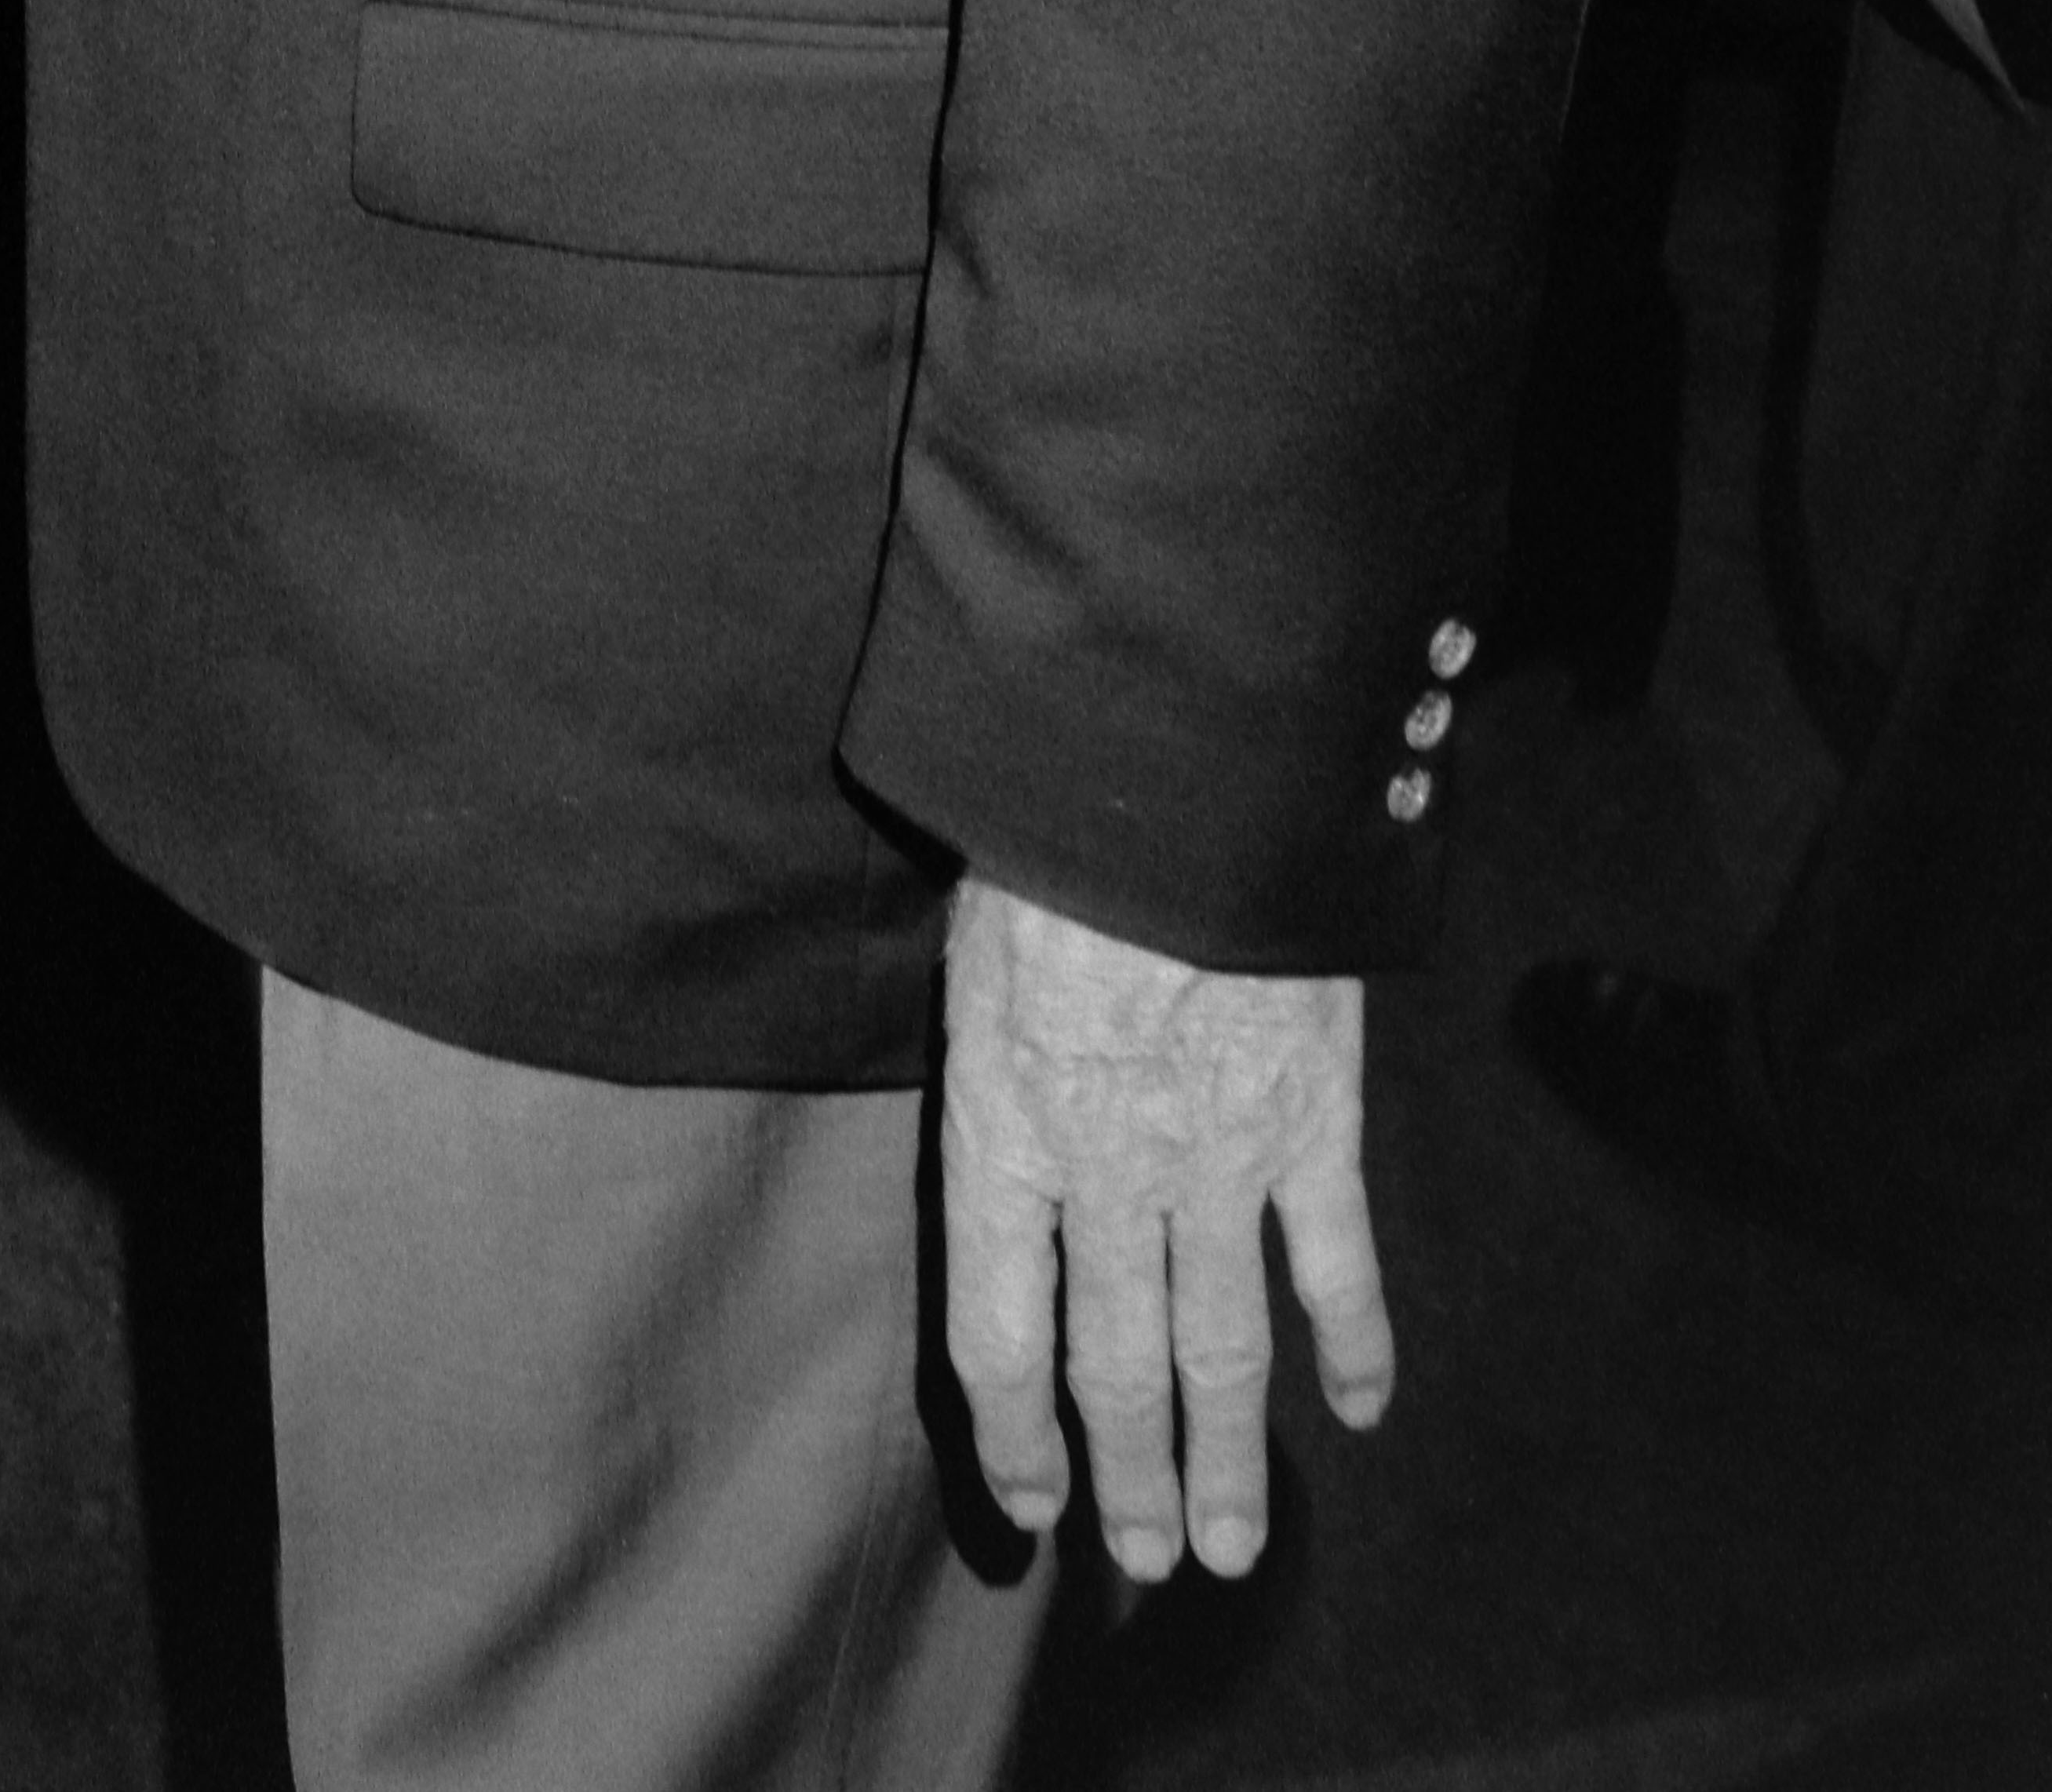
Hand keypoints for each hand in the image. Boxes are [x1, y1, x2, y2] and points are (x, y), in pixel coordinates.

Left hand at [940, 878, 1391, 1583]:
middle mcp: (1108, 1171)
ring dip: (1228, 1456)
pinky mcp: (1311, 1119)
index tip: (1033, 1501)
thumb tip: (1014, 1156)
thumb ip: (996, 1076)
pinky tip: (1359, 1409)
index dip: (1016, 1435)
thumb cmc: (1042, 844)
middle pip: (1116, 1366)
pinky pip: (1335, 1258)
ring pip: (1223, 1348)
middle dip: (1127, 1475)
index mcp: (1004, 1130)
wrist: (1163, 771)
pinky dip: (1355, 1340)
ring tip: (1231, 1545)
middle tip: (1144, 1561)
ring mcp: (1219, 1155)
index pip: (1000, 1334)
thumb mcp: (972, 961)